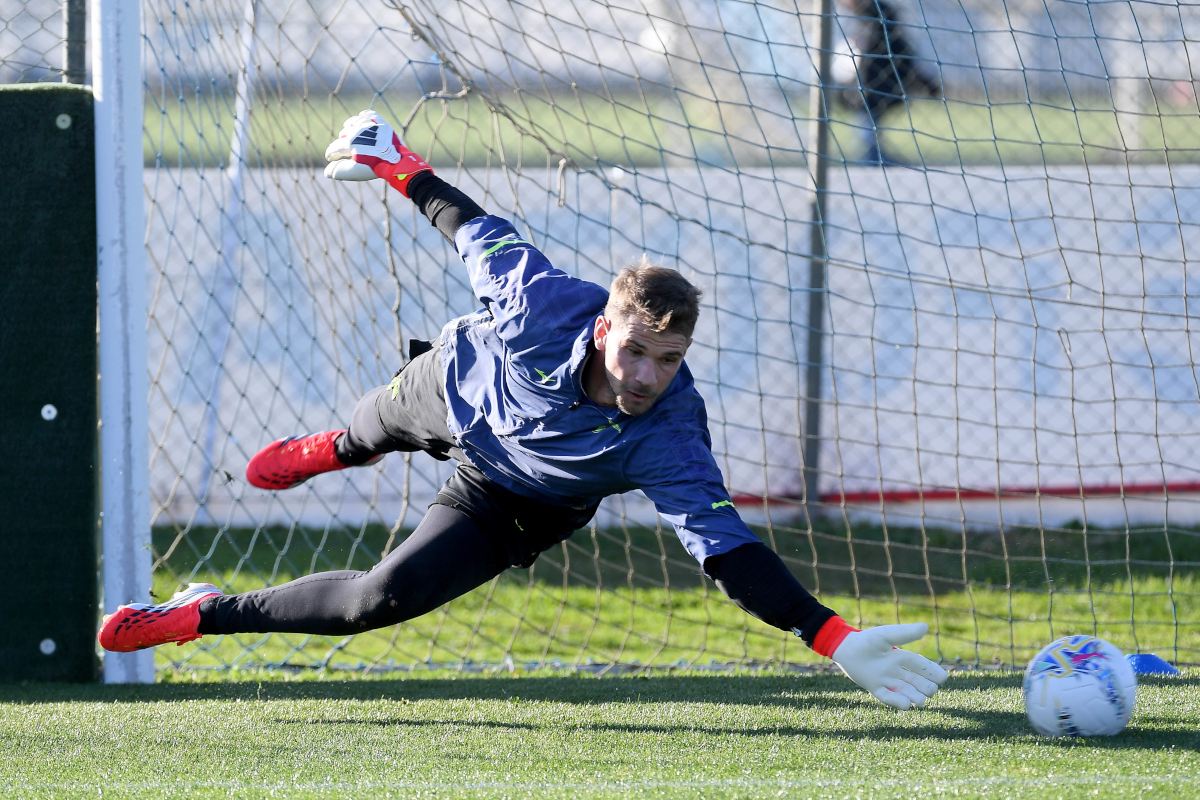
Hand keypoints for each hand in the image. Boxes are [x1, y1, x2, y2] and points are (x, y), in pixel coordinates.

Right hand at [323, 110, 431, 195]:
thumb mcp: (355, 171)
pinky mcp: (380, 122)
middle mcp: (357, 130)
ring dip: (350, 128)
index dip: (331, 154)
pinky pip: (368, 114)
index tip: (330, 158)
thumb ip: (339, 171)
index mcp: (350, 142)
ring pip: (354, 122)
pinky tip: (362, 119)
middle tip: (344, 150)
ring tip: (350, 134)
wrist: (397, 160)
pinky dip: (363, 117)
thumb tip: (326, 171)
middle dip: (342, 142)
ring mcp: (369, 124)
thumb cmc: (375, 167)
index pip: (335, 147)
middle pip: (344, 134)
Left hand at [831, 622, 947, 708]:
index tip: (943, 678)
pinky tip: (905, 705)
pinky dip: (897, 702)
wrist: (844, 647)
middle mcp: (896, 670)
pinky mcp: (874, 687)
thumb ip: (905, 633)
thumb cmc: (866, 639)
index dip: (933, 672)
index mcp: (901, 657)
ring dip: (915, 698)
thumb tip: (926, 627)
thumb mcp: (886, 636)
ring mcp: (886, 680)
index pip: (922, 666)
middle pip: (918, 683)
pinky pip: (888, 698)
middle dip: (926, 688)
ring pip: (907, 693)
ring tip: (919, 701)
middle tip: (929, 690)